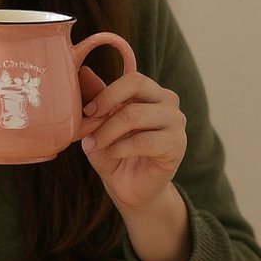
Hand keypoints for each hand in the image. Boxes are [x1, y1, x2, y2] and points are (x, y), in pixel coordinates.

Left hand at [77, 66, 187, 214]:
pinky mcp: (177, 145)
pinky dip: (121, 147)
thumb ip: (96, 97)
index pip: (131, 78)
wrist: (130, 188)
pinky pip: (144, 140)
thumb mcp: (99, 123)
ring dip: (107, 131)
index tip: (86, 111)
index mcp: (151, 92)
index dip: (105, 93)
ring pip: (135, 114)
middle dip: (106, 102)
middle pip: (136, 84)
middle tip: (88, 124)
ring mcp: (176, 122)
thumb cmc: (115, 153)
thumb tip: (83, 71)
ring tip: (95, 144)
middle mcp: (168, 101)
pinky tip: (113, 153)